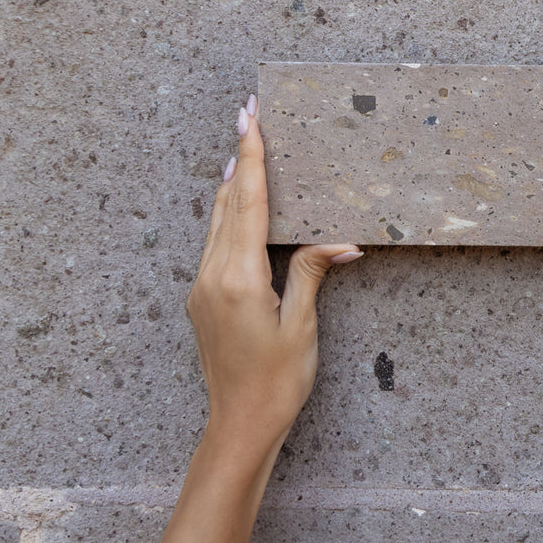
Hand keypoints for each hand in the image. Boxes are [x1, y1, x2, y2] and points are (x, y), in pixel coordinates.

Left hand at [186, 94, 362, 464]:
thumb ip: (312, 274)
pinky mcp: (202, 300)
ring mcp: (202, 288)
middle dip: (241, 158)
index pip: (250, 203)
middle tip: (248, 117)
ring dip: (233, 185)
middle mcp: (212, 276)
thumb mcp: (302, 326)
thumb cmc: (277, 383)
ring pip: (217, 222)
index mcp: (239, 279)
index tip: (251, 120)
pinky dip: (228, 215)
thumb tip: (340, 240)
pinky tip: (237, 205)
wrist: (239, 425)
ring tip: (244, 151)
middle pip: (228, 204)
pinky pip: (214, 244)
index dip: (254, 158)